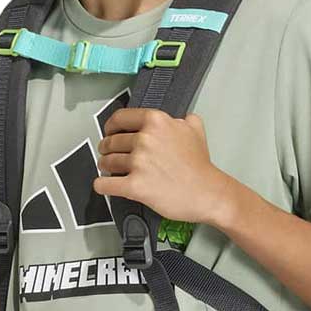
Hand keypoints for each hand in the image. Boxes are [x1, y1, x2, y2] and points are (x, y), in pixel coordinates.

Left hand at [94, 109, 232, 226]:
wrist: (208, 193)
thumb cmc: (201, 166)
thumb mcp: (196, 130)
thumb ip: (183, 120)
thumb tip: (180, 118)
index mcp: (156, 122)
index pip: (121, 118)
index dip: (111, 125)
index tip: (109, 131)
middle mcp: (145, 139)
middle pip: (112, 141)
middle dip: (107, 148)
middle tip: (108, 154)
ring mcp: (138, 163)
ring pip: (107, 162)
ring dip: (105, 166)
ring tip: (109, 169)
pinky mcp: (135, 186)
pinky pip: (106, 184)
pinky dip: (101, 185)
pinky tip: (102, 185)